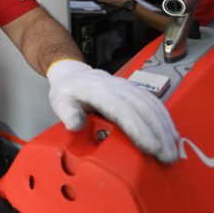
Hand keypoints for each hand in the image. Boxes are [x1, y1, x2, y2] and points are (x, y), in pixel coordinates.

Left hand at [46, 59, 178, 162]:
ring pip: (152, 106)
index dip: (138, 128)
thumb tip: (75, 125)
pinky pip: (154, 103)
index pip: (123, 109)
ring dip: (165, 128)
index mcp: (99, 91)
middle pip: (143, 109)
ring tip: (171, 151)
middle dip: (158, 134)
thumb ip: (67, 112)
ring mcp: (128, 87)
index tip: (150, 147)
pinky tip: (171, 135)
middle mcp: (117, 87)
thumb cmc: (68, 91)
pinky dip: (165, 119)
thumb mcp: (60, 100)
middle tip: (167, 157)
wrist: (74, 75)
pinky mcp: (135, 91)